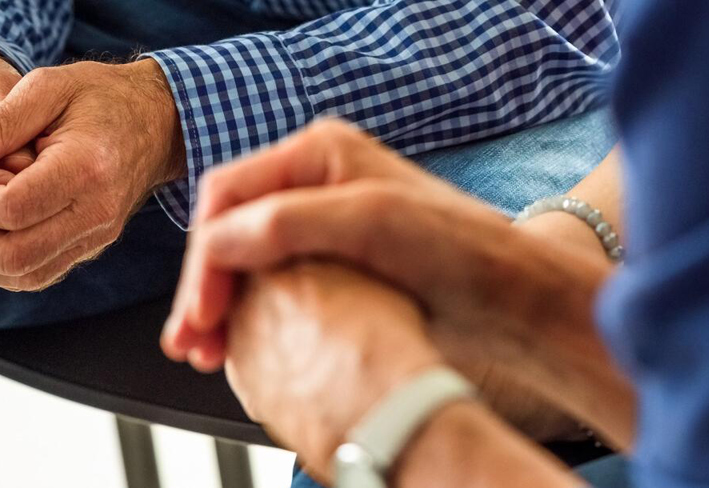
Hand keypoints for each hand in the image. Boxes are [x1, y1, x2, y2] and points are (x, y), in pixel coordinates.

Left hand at [0, 59, 185, 290]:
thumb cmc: (99, 96)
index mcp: (88, 168)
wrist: (156, 122)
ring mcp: (97, 236)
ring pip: (26, 273)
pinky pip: (38, 273)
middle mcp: (97, 212)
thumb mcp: (48, 86)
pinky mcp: (90, 247)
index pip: (15, 207)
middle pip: (18, 253)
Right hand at [160, 121, 615, 440]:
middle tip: (192, 343)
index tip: (201, 311)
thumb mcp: (374, 224)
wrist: (516, 300)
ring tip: (207, 354)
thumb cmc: (461, 252)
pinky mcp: (334, 263)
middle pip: (228, 229)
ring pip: (244, 262)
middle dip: (204, 288)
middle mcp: (315, 181)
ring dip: (220, 307)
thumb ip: (291, 222)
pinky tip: (242, 347)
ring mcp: (323, 223)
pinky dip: (249, 316)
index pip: (226, 196)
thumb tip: (220, 239)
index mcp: (319, 152)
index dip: (204, 257)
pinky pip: (271, 284)